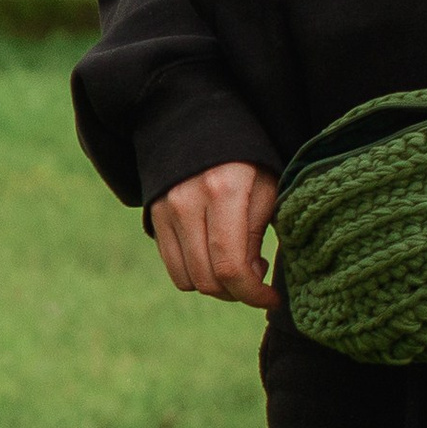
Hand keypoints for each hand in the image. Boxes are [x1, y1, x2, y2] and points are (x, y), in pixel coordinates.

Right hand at [149, 161, 279, 308]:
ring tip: (235, 265)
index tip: (272, 298)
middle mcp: (187, 204)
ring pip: (187, 279)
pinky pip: (173, 267)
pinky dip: (196, 274)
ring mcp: (166, 211)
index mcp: (223, 192)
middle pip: (207, 279)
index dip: (253, 293)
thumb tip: (250, 278)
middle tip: (257, 280)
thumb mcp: (267, 189)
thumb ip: (257, 235)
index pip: (231, 266)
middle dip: (237, 293)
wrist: (202, 129)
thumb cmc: (248, 161)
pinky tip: (214, 258)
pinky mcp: (154, 217)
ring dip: (216, 286)